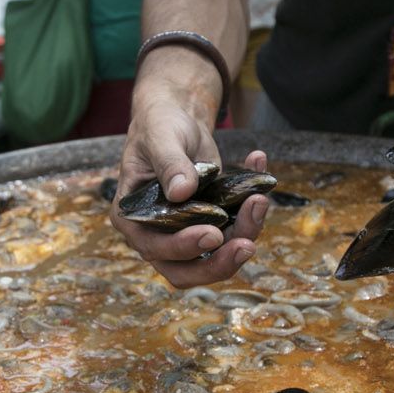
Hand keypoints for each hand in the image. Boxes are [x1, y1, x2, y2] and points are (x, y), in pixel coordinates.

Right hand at [110, 91, 267, 287]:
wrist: (178, 121)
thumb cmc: (159, 127)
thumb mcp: (161, 137)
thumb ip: (169, 163)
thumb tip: (182, 192)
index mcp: (132, 219)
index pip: (154, 248)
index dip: (183, 247)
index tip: (213, 233)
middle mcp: (156, 235)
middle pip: (185, 271)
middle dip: (218, 263)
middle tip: (247, 244)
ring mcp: (185, 234)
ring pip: (215, 257)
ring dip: (242, 236)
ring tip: (259, 202)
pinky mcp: (212, 225)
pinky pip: (234, 233)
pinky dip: (251, 215)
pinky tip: (261, 184)